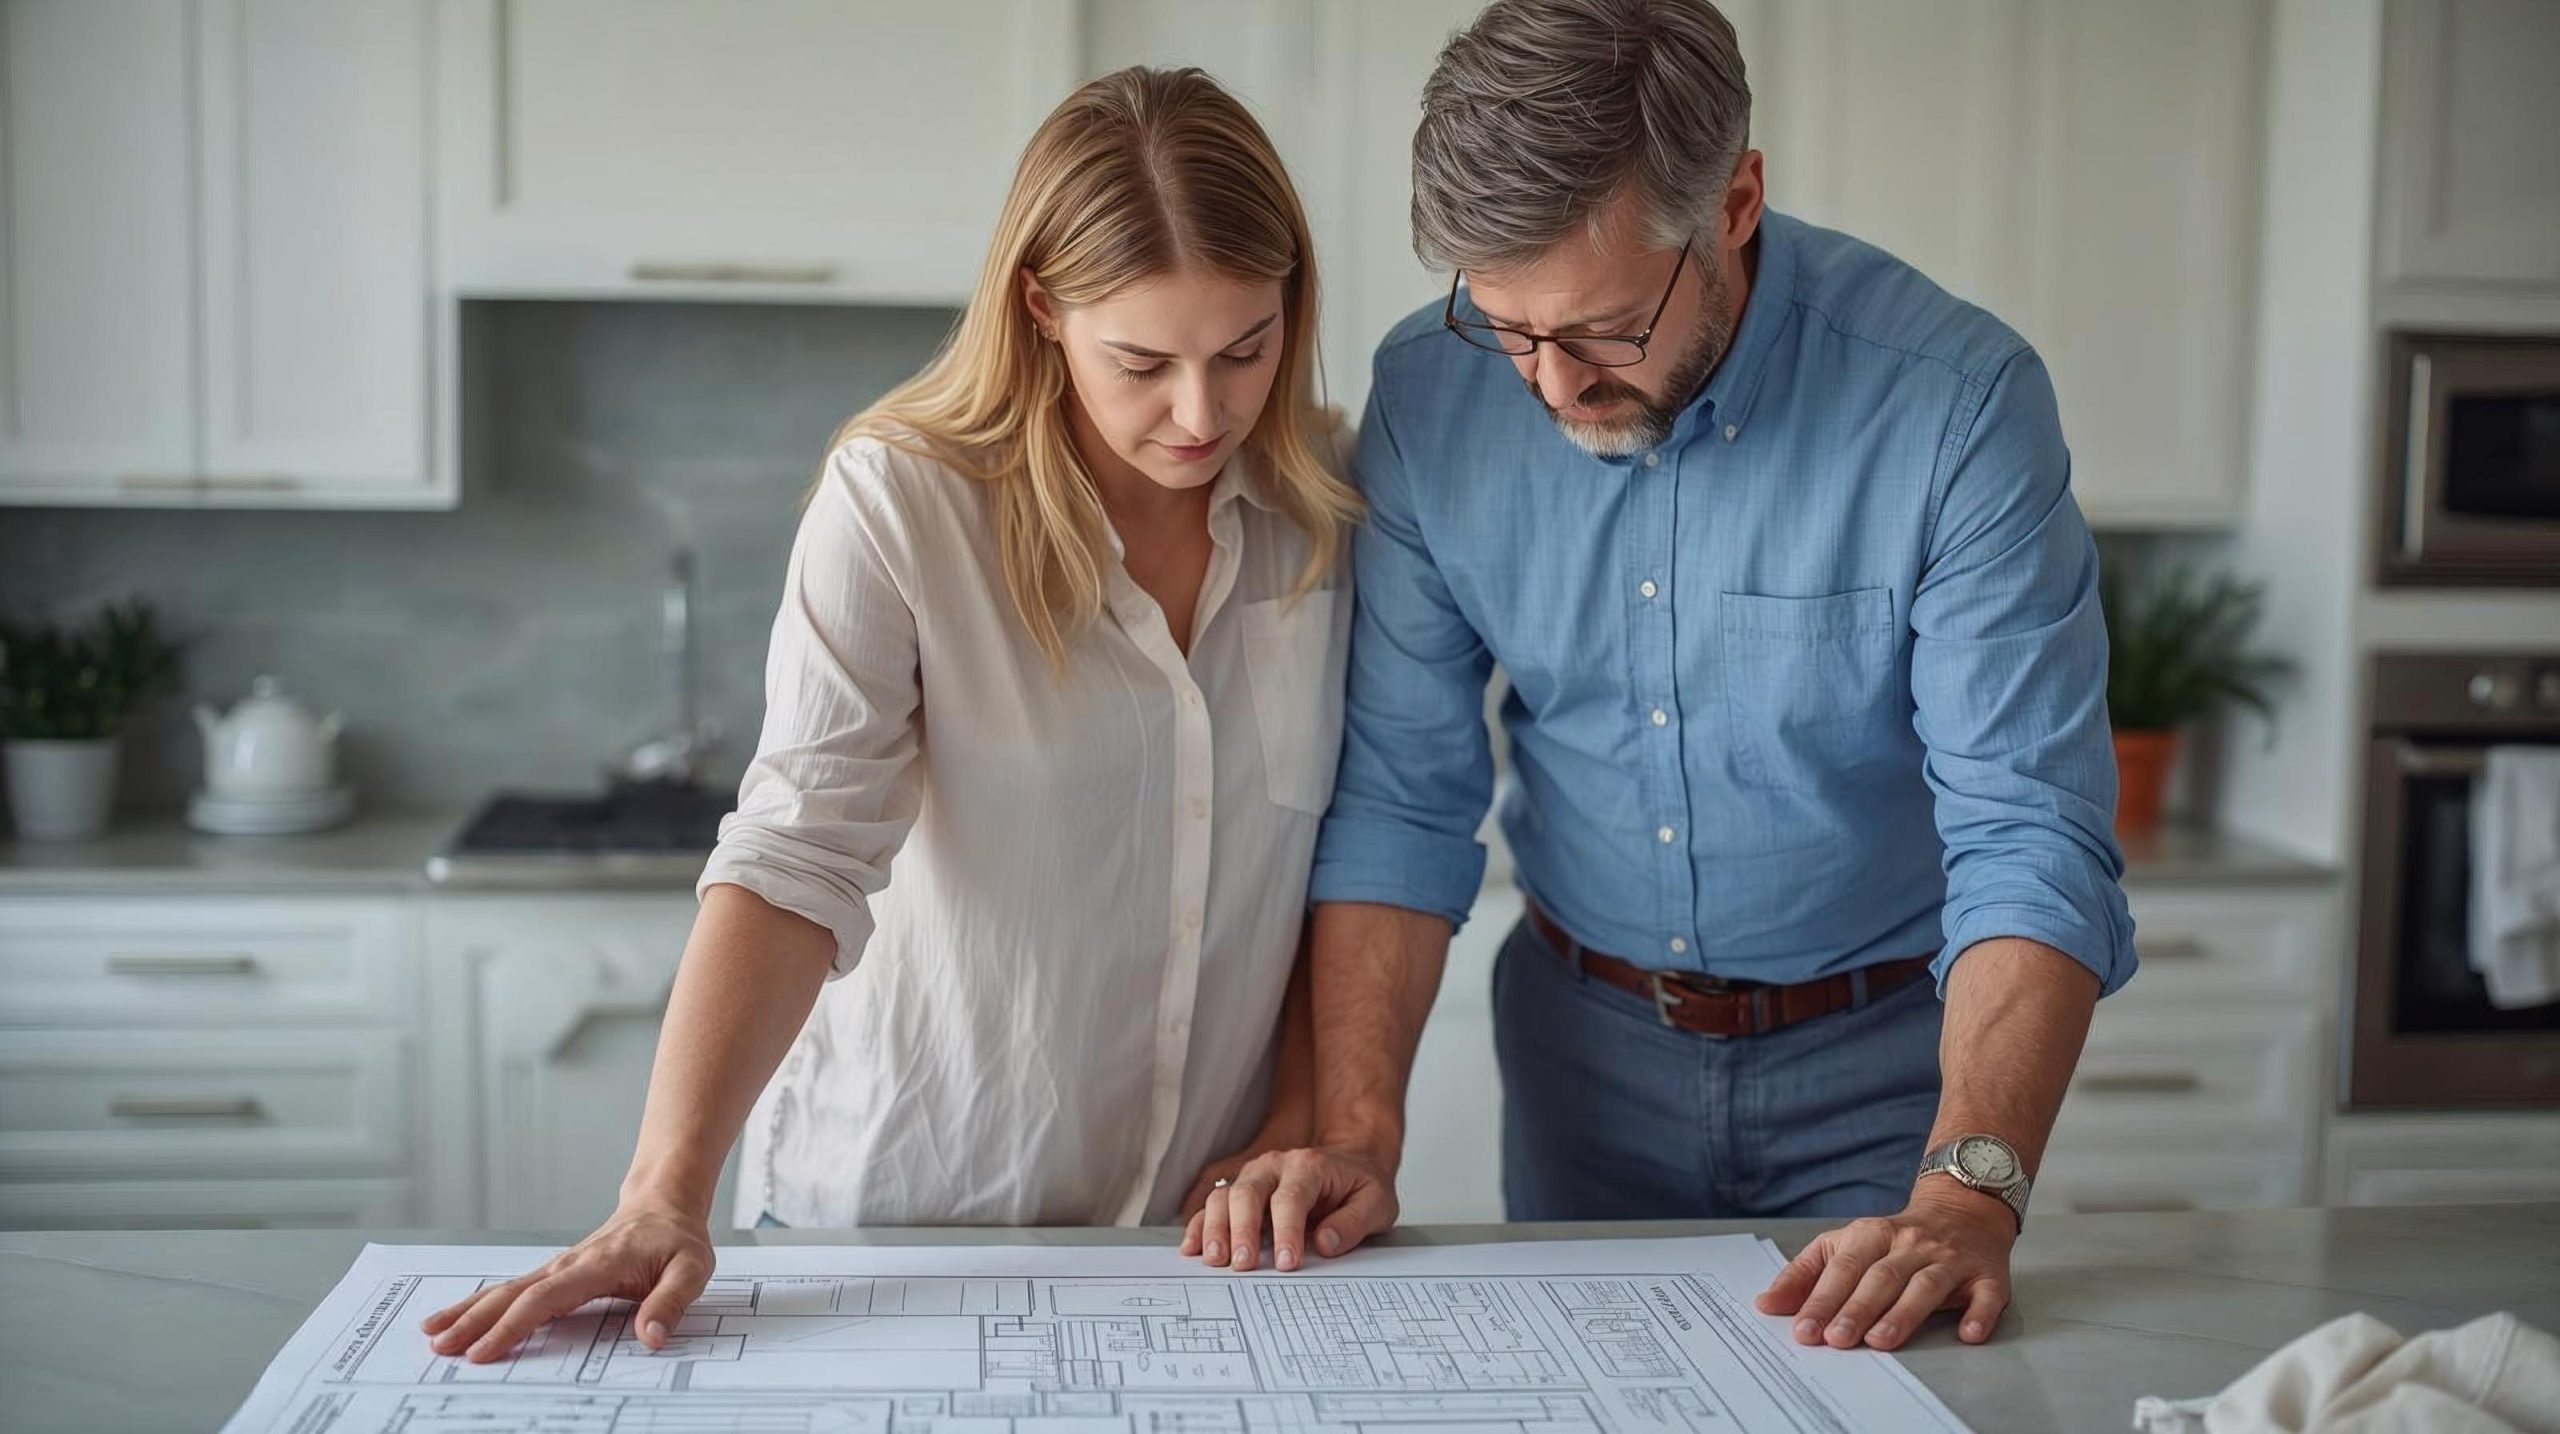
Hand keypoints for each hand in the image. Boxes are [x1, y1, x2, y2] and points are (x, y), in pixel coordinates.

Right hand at [419, 1199, 714, 1361]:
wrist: (664, 1204)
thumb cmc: (677, 1240)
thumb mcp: (692, 1269)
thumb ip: (671, 1302)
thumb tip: (652, 1337)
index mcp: (598, 1265)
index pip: (546, 1298)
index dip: (513, 1326)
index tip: (483, 1350)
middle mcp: (569, 1264)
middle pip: (514, 1294)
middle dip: (475, 1321)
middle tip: (440, 1347)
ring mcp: (558, 1266)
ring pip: (506, 1289)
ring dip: (468, 1311)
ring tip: (432, 1333)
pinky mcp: (555, 1272)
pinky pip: (514, 1289)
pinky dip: (483, 1304)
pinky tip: (459, 1317)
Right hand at [1183, 1142, 1397, 1271]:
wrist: (1352, 1160)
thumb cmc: (1361, 1184)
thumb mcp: (1376, 1202)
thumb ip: (1353, 1222)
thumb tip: (1325, 1244)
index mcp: (1309, 1167)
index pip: (1291, 1199)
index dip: (1287, 1232)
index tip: (1288, 1263)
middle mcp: (1275, 1166)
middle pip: (1248, 1192)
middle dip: (1242, 1230)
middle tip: (1242, 1264)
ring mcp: (1254, 1176)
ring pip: (1223, 1195)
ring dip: (1215, 1228)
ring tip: (1215, 1259)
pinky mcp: (1241, 1190)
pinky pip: (1213, 1204)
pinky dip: (1200, 1224)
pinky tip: (1193, 1247)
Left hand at [1753, 1184, 2014, 1350]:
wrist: (1961, 1210)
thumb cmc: (1893, 1238)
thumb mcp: (1844, 1244)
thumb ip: (1805, 1274)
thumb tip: (1766, 1304)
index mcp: (1871, 1234)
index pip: (1843, 1268)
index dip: (1823, 1299)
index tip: (1805, 1330)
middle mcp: (1910, 1244)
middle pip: (1881, 1277)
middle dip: (1857, 1309)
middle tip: (1837, 1339)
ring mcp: (1949, 1259)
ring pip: (1925, 1285)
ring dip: (1903, 1314)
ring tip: (1881, 1341)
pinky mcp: (1986, 1274)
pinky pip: (1985, 1294)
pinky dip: (1979, 1313)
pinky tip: (1968, 1333)